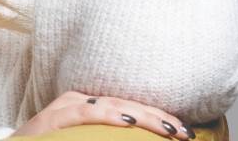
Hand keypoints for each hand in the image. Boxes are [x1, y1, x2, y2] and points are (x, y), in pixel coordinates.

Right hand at [12, 90, 194, 138]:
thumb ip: (105, 138)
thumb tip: (136, 139)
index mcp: (88, 107)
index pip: (130, 107)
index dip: (159, 117)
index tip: (185, 131)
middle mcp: (78, 101)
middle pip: (126, 103)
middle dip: (159, 117)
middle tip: (186, 132)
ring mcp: (64, 107)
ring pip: (111, 105)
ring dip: (143, 116)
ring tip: (168, 127)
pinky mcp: (51, 118)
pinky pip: (83, 113)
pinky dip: (107, 114)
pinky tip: (127, 119)